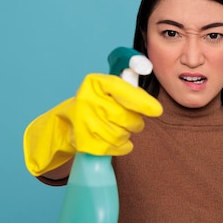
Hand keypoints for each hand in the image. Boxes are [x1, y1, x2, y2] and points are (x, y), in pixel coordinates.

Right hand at [23, 74, 162, 176]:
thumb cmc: (95, 105)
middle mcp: (87, 100)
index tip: (157, 110)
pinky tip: (113, 141)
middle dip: (135, 122)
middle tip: (132, 121)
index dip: (141, 101)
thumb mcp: (106, 88)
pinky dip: (121, 146)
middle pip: (125, 116)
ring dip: (126, 134)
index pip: (122, 90)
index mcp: (94, 82)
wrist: (66, 125)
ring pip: (122, 133)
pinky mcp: (85, 142)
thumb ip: (128, 85)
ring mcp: (84, 123)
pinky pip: (116, 147)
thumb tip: (147, 76)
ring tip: (117, 129)